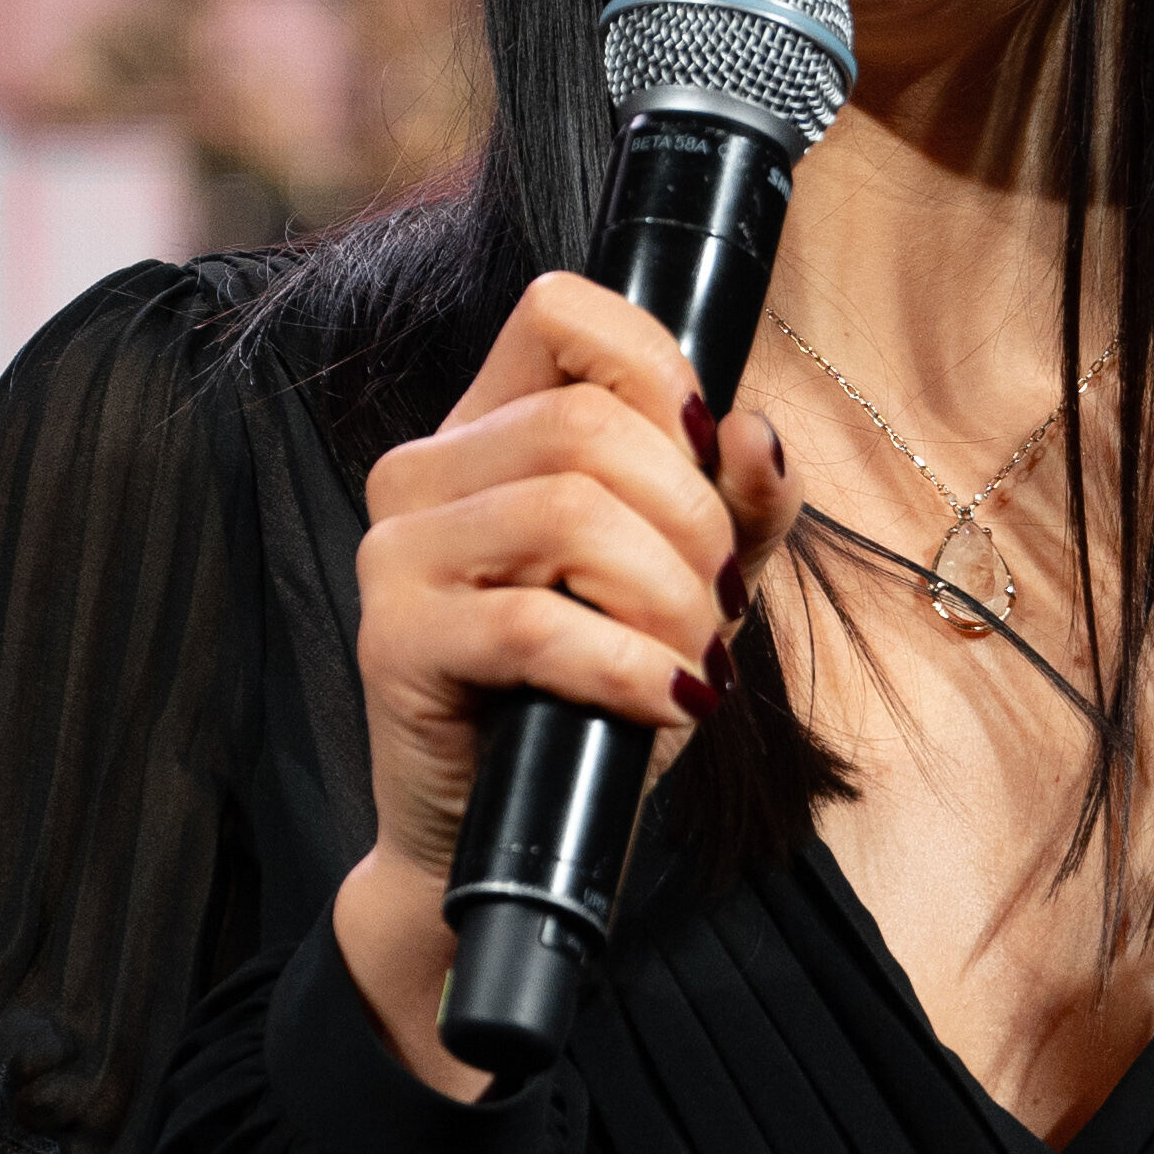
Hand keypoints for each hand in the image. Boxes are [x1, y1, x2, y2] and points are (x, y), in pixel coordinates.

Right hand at [332, 269, 795, 1095]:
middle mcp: (422, 473)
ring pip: (566, 510)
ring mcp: (395, 554)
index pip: (561, 311)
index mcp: (486, 430)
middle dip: (691, 518)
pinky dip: (627, 665)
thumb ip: (738, 512)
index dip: (659, 369)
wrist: (505, 842)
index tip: (707, 459)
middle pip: (587, 423)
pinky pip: (532, 622)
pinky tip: (666, 702)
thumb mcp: (691, 592)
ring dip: (668, 595)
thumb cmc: (592, 704)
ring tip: (692, 661)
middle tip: (718, 608)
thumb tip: (759, 435)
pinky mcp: (393, 642)